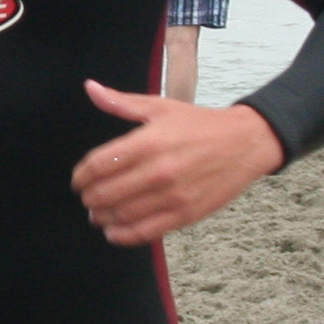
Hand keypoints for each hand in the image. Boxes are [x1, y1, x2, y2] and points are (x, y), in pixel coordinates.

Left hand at [72, 83, 285, 245]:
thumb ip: (121, 102)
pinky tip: (113, 232)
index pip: (98, 164)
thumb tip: (90, 88)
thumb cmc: (200, 125)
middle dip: (88, 198)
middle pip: (105, 193)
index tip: (78, 180)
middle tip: (87, 198)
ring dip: (102, 217)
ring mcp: (172, 196)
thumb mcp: (160, 107)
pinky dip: (123, 236)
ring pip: (122, 215)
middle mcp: (158, 170)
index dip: (81, 176)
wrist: (245, 143)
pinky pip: (145, 232)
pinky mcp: (186, 215)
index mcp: (148, 142)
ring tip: (97, 214)